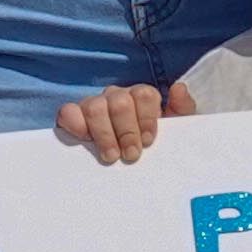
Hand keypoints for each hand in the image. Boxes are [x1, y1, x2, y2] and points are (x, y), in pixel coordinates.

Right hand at [53, 81, 178, 162]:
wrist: (130, 163)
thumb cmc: (149, 145)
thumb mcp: (173, 130)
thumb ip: (182, 109)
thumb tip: (178, 88)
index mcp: (140, 97)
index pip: (144, 94)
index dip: (147, 118)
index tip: (149, 141)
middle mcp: (116, 97)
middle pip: (120, 102)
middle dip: (127, 131)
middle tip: (131, 155)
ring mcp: (93, 105)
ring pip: (95, 107)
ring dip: (104, 133)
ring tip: (111, 156)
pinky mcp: (72, 117)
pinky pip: (68, 111)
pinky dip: (75, 123)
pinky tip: (84, 138)